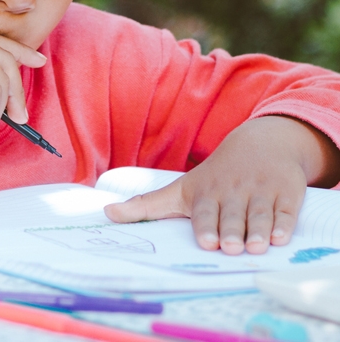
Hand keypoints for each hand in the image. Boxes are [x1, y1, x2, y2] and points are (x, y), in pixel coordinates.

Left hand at [104, 116, 339, 254]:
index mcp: (204, 192)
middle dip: (230, 230)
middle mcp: (231, 191)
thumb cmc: (213, 177)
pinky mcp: (286, 193)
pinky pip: (285, 211)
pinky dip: (283, 224)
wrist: (260, 144)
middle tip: (230, 247)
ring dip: (256, 231)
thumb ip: (145, 205)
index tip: (204, 240)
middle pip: (230, 215)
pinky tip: (280, 236)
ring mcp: (259, 191)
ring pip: (258, 214)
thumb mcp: (178, 189)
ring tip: (255, 247)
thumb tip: (105, 214)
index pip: (203, 210)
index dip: (204, 224)